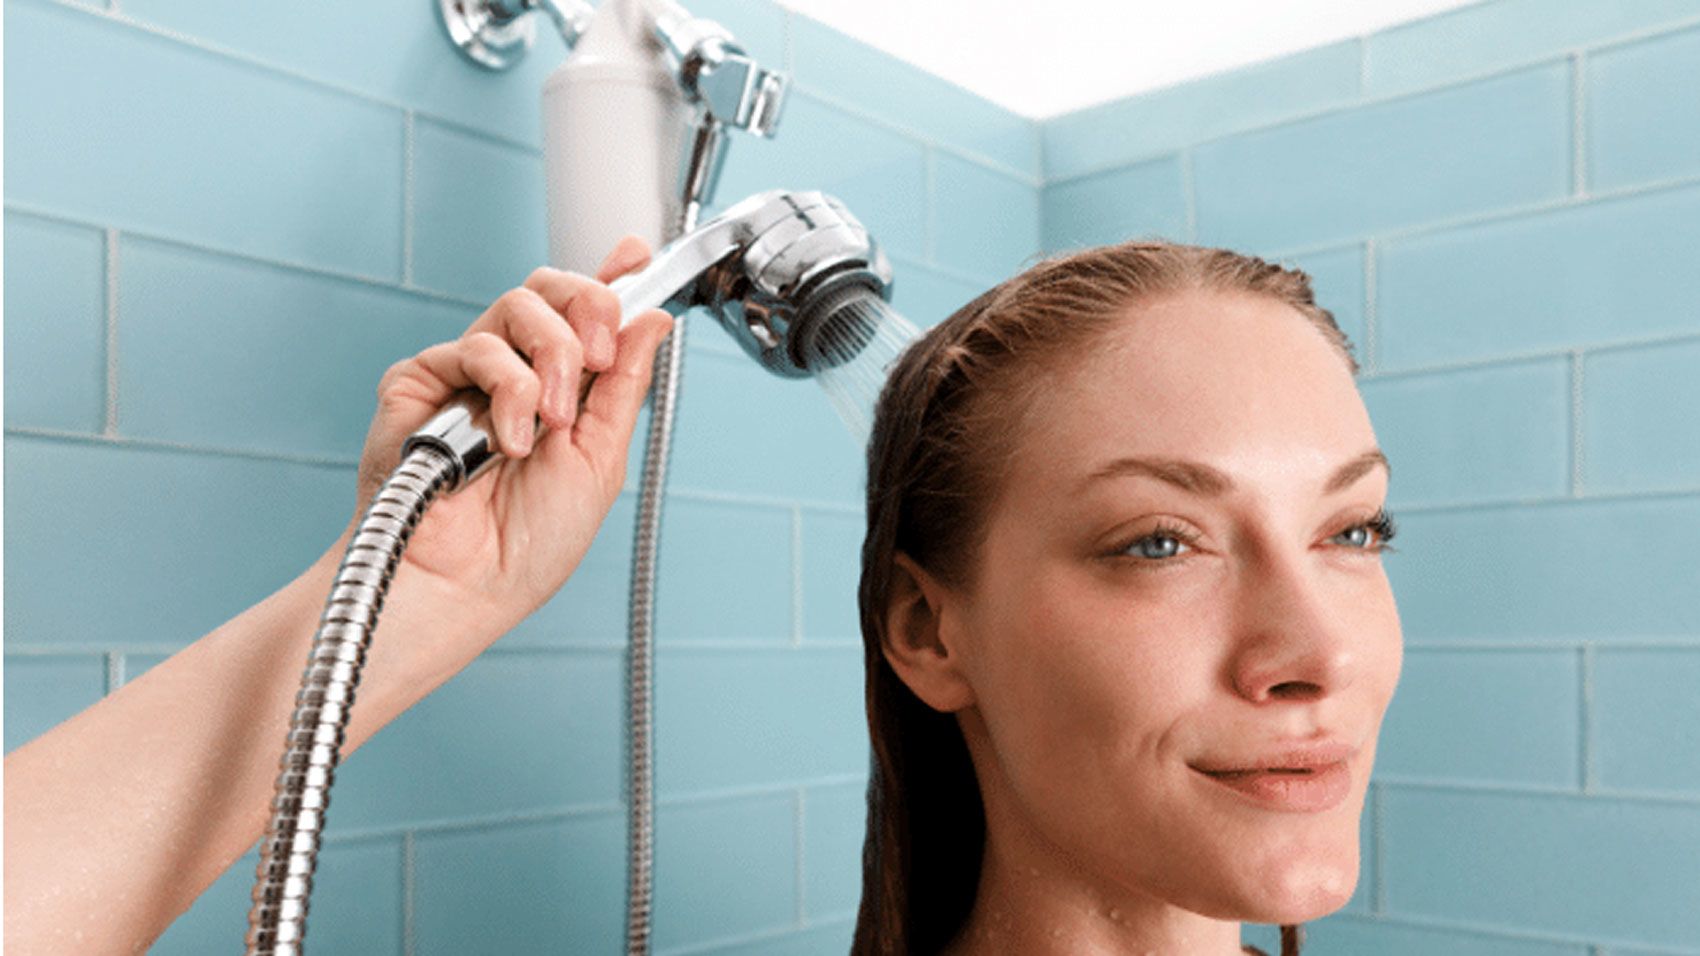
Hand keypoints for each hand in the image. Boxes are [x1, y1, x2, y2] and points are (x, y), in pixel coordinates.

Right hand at [348, 236, 674, 645]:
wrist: (470, 584)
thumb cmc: (529, 542)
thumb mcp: (601, 458)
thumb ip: (623, 384)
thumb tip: (653, 319)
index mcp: (562, 389)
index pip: (586, 314)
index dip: (612, 277)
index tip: (636, 256)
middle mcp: (515, 372)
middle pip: (550, 288)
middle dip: (588, 307)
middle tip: (597, 356)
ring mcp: (466, 375)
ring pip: (517, 305)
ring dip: (550, 358)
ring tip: (549, 423)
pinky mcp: (420, 383)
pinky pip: (474, 346)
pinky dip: (505, 389)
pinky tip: (506, 440)